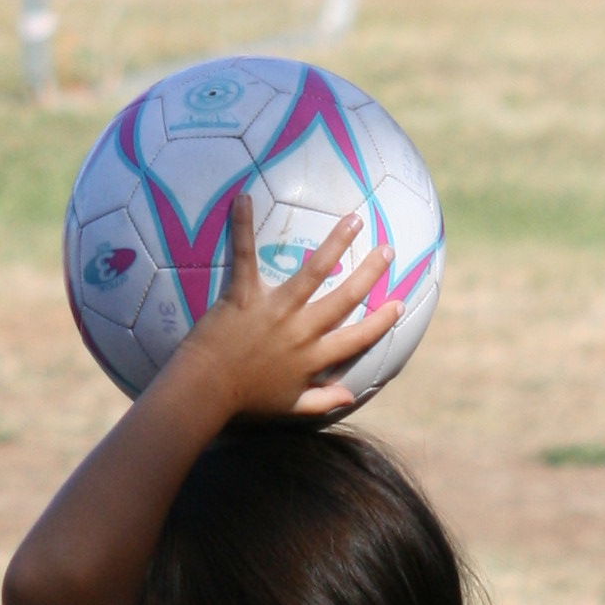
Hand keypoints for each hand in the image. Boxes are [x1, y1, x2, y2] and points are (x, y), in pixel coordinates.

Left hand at [182, 195, 397, 418]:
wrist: (205, 391)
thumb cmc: (245, 400)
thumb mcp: (289, 407)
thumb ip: (321, 402)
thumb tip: (350, 398)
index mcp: (313, 357)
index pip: (357, 338)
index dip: (380, 322)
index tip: (399, 304)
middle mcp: (301, 330)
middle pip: (344, 298)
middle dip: (369, 272)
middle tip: (387, 249)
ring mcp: (274, 309)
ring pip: (312, 272)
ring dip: (335, 243)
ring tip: (354, 219)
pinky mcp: (244, 295)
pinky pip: (244, 255)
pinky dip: (242, 227)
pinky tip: (244, 197)